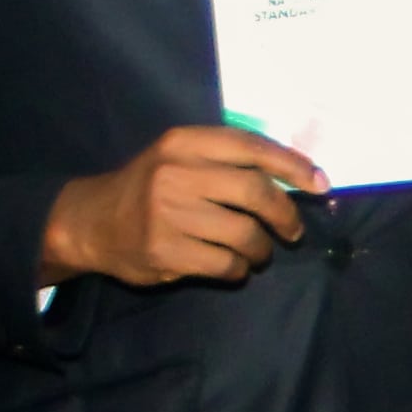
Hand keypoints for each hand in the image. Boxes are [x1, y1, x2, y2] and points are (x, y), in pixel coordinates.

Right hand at [42, 125, 326, 288]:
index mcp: (184, 142)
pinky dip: (240, 268)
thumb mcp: (179, 156)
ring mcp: (168, 214)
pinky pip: (226, 264)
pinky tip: (233, 265)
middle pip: (256, 192)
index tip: (319, 183)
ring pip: (245, 234)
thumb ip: (227, 159)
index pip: (252, 147)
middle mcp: (176, 173)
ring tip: (258, 252)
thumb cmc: (149, 187)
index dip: (293, 165)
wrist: (92, 221)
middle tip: (293, 231)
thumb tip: (297, 173)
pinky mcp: (166, 251)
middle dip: (285, 215)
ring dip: (262, 249)